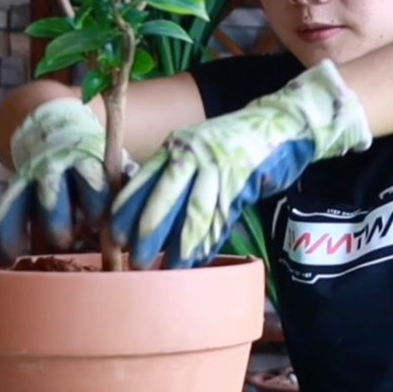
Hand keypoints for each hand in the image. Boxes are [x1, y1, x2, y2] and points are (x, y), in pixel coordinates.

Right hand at [0, 98, 112, 265]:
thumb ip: (126, 191)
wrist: (61, 138)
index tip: (97, 224)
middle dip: (57, 220)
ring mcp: (29, 181)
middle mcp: (55, 169)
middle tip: (66, 242)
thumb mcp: (115, 172)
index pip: (91, 180)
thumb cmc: (98, 169)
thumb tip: (136, 222)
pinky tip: (3, 262)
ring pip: (19, 204)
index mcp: (88, 163)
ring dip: (21, 232)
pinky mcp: (12, 192)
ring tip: (23, 257)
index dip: (94, 202)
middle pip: (51, 194)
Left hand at [110, 59, 371, 268]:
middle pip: (163, 200)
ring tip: (169, 267)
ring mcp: (219, 170)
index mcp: (175, 147)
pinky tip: (200, 258)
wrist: (278, 124)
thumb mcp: (194, 146)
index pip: (142, 181)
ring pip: (193, 213)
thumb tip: (148, 209)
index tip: (114, 237)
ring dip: (180, 245)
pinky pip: (221, 219)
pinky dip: (210, 242)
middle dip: (148, 234)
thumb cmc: (232, 140)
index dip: (126, 212)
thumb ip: (173, 170)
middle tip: (137, 260)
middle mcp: (193, 157)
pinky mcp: (242, 185)